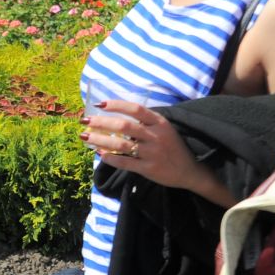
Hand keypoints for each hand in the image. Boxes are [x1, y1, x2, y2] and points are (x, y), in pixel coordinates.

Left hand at [82, 100, 201, 189]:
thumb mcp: (164, 129)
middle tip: (84, 121)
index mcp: (160, 122)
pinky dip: (110, 158)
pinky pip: (124, 162)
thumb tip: (116, 117)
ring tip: (84, 137)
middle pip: (124, 125)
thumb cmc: (172, 147)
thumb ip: (145, 123)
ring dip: (99, 140)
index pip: (136, 109)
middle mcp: (156, 135)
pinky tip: (100, 154)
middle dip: (101, 122)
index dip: (117, 105)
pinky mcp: (148, 168)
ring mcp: (152, 153)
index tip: (99, 104)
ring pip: (121, 144)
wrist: (190, 171)